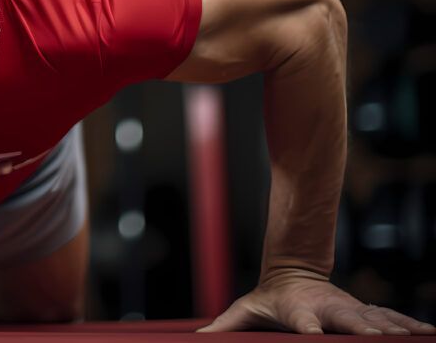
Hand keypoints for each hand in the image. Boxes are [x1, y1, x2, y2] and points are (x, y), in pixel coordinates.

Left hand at [198, 269, 434, 335]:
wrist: (292, 274)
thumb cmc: (267, 300)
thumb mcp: (244, 310)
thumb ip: (224, 325)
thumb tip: (196, 337)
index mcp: (298, 311)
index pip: (304, 322)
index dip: (310, 328)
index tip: (316, 334)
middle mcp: (328, 310)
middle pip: (348, 320)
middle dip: (363, 330)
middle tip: (378, 339)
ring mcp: (348, 310)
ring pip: (375, 319)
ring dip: (394, 328)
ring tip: (414, 336)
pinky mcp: (363, 313)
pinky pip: (389, 319)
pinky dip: (409, 325)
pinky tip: (428, 332)